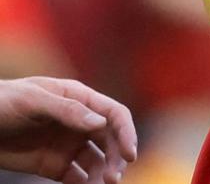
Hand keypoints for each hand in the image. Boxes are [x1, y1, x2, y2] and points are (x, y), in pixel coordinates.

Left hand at [0, 77, 137, 182]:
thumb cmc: (4, 102)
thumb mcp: (34, 100)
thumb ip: (68, 110)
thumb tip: (101, 123)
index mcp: (81, 100)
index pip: (114, 115)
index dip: (126, 133)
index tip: (129, 154)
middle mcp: (80, 123)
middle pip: (110, 141)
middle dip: (117, 158)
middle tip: (113, 178)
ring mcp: (68, 145)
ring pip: (97, 162)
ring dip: (104, 174)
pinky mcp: (54, 166)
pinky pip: (77, 178)